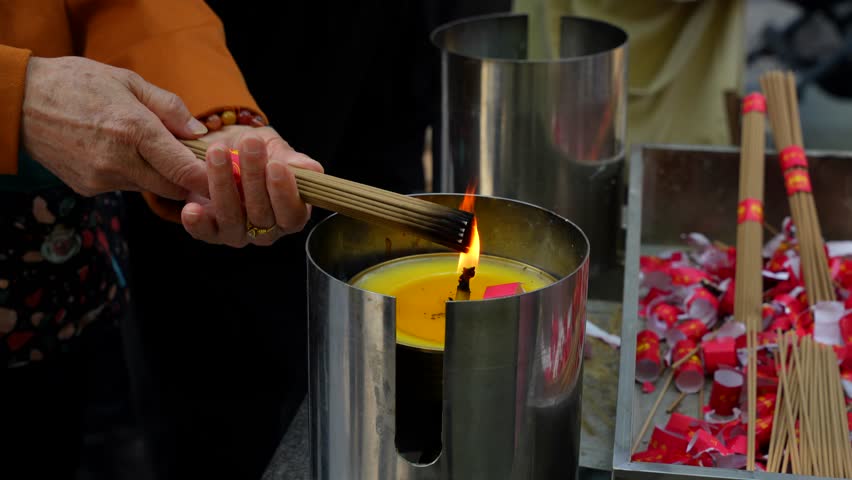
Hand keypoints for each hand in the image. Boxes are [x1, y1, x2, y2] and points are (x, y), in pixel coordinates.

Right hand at [20, 56, 208, 198]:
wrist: (20, 103)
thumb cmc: (78, 84)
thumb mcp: (128, 82)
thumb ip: (169, 108)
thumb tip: (199, 132)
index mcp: (134, 131)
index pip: (184, 171)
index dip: (208, 179)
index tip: (223, 177)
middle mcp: (119, 161)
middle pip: (172, 188)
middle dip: (188, 179)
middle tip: (196, 164)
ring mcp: (102, 179)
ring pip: (150, 188)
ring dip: (159, 175)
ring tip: (151, 149)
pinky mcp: (89, 189)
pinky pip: (126, 186)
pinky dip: (133, 174)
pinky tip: (120, 153)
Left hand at [180, 126, 323, 246]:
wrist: (223, 148)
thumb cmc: (256, 151)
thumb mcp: (277, 149)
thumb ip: (294, 161)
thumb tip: (311, 169)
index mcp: (291, 213)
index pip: (293, 214)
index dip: (285, 193)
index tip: (275, 165)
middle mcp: (268, 229)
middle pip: (262, 215)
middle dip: (253, 178)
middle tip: (248, 145)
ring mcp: (240, 233)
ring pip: (233, 220)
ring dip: (224, 186)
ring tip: (217, 154)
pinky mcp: (212, 232)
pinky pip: (206, 233)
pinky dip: (198, 223)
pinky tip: (192, 208)